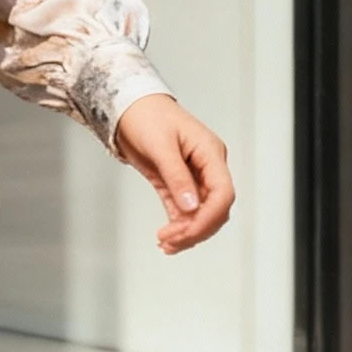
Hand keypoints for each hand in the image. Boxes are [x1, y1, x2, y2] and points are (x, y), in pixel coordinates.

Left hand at [113, 94, 233, 255]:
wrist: (128, 107)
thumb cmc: (147, 116)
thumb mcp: (161, 145)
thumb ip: (177, 176)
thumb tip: (191, 207)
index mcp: (210, 153)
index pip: (223, 193)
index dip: (209, 217)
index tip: (187, 232)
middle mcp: (207, 167)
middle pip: (215, 208)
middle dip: (196, 229)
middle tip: (170, 241)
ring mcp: (194, 176)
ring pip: (201, 213)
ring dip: (187, 232)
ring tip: (165, 244)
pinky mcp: (177, 183)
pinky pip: (185, 210)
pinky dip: (179, 225)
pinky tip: (167, 238)